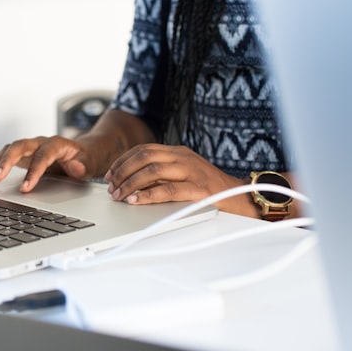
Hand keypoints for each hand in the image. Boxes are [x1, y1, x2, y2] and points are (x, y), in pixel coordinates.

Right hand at [0, 136, 96, 192]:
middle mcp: (41, 142)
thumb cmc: (85, 159)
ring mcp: (31, 147)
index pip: (42, 156)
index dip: (33, 172)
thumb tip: (75, 167)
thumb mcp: (90, 163)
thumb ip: (83, 165)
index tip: (25, 188)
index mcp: (57, 144)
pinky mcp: (24, 153)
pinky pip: (7, 153)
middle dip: (7, 161)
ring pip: (11, 148)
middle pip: (20, 146)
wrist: (82, 152)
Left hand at [104, 143, 257, 216]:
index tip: (109, 173)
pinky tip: (135, 200)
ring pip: (152, 171)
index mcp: (178, 152)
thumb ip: (163, 175)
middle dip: (122, 171)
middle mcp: (183, 157)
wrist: (241, 197)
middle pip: (144, 157)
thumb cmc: (210, 189)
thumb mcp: (184, 175)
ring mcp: (192, 171)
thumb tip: (132, 183)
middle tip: (110, 187)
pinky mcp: (198, 189)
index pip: (143, 149)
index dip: (123, 161)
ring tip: (119, 195)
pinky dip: (147, 195)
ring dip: (130, 183)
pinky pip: (167, 190)